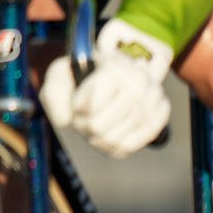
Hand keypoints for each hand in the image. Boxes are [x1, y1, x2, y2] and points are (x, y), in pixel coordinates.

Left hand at [41, 19, 172, 157]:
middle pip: (98, 126)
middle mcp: (138, 80)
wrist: (109, 72)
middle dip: (83, 126)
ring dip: (95, 138)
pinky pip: (129, 146)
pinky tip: (104, 138)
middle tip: (81, 117)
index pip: (89, 106)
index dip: (76, 110)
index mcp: (112, 65)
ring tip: (92, 124)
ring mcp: (151, 100)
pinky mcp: (158, 119)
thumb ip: (53, 95)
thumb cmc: (81, 75)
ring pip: (113, 139)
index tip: (75, 104)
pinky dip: (111, 147)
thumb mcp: (60, 75)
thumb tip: (64, 121)